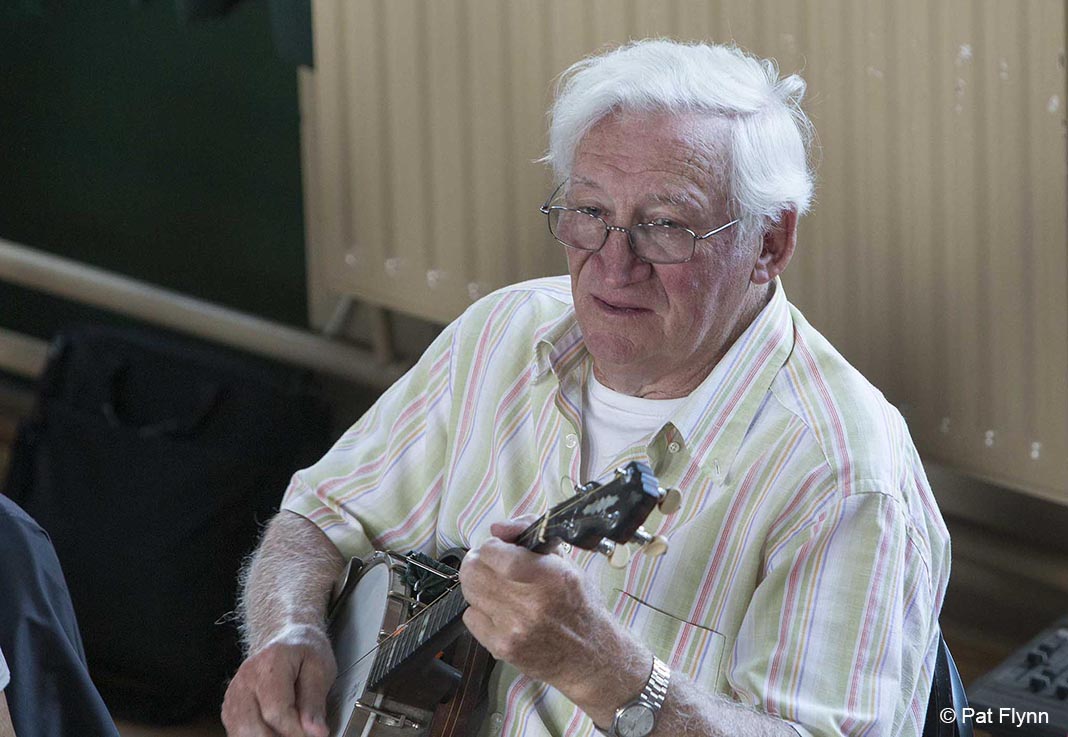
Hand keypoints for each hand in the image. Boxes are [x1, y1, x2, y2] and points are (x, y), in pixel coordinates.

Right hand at [222, 624, 335, 736]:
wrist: (289, 642)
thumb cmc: (306, 653)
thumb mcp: (321, 670)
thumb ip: (315, 703)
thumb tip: (316, 732)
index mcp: (271, 663)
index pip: (276, 711)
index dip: (295, 731)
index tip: (313, 734)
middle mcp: (246, 678)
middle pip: (253, 727)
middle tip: (301, 733)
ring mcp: (234, 694)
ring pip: (242, 734)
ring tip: (289, 730)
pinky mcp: (230, 707)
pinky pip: (238, 733)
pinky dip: (257, 736)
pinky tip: (275, 730)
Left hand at [459, 516, 627, 699]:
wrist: (589, 656)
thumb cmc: (579, 605)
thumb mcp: (566, 562)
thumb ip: (530, 535)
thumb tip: (497, 529)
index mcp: (550, 577)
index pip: (495, 553)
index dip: (490, 547)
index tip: (497, 549)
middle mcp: (531, 604)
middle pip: (474, 572)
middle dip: (479, 562)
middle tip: (490, 565)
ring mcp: (514, 629)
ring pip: (470, 592)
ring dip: (478, 585)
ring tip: (497, 588)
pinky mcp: (503, 648)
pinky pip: (471, 618)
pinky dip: (480, 611)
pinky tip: (500, 612)